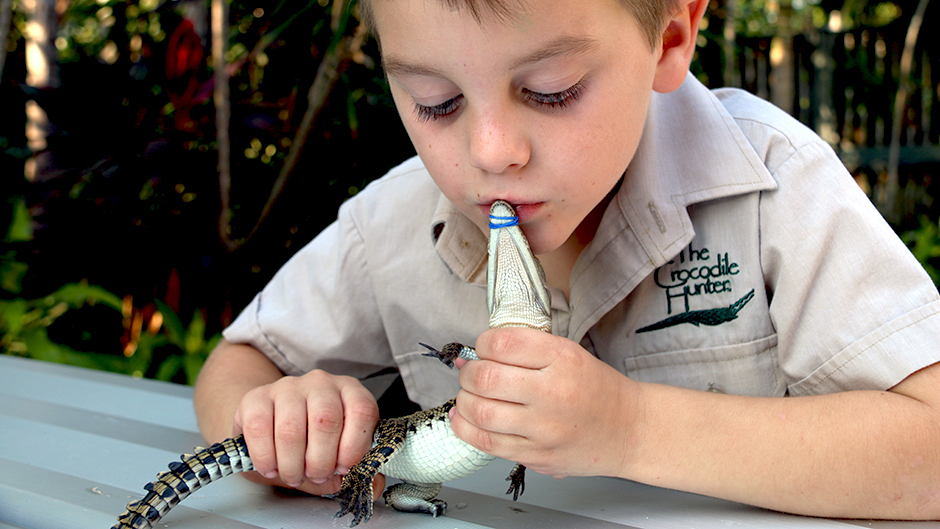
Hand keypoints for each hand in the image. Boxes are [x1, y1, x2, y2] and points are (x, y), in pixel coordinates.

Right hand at [232, 370, 383, 495]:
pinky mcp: (257, 397)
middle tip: (317, 474)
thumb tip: (373, 485)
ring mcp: (288, 387)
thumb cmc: (307, 438)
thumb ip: (352, 470)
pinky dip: (267, 457)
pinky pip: (260, 429)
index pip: (362, 411)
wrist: (269, 423)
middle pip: (326, 420)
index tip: (344, 468)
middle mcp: (321, 383)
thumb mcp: (335, 454)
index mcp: (349, 391)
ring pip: (291, 428)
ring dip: (293, 463)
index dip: (355, 445)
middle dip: (321, 460)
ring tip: (294, 475)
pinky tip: (272, 467)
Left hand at [451, 327, 639, 478]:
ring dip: (464, 400)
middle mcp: (553, 393)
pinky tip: (464, 418)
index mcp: (562, 359)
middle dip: (468, 372)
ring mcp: (544, 428)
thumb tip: (476, 353)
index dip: (483, 343)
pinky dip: (465, 428)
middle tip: (471, 371)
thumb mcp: (570, 353)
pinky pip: (487, 443)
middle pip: (486, 378)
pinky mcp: (537, 455)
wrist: (628, 430)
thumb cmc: (598, 391)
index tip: (483, 347)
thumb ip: (527, 349)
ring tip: (469, 395)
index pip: (503, 343)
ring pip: (481, 412)